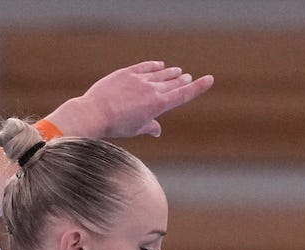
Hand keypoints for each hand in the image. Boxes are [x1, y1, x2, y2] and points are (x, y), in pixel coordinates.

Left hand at [49, 61, 213, 140]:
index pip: (183, 94)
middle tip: (187, 78)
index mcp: (158, 105)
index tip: (209, 79)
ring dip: (170, 73)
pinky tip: (160, 65)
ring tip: (177, 72)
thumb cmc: (116, 127)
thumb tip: (157, 130)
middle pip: (173, 83)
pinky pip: (145, 67)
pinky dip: (154, 66)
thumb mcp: (135, 130)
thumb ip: (150, 127)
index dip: (198, 87)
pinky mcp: (127, 73)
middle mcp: (152, 89)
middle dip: (182, 81)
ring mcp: (140, 79)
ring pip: (161, 74)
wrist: (95, 113)